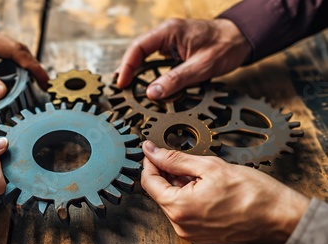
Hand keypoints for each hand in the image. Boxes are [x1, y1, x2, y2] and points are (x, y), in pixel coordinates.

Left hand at [0, 22, 48, 98]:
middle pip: (17, 51)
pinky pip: (0, 57)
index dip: (32, 66)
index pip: (15, 51)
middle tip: (42, 87)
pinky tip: (11, 81)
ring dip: (22, 68)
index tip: (44, 81)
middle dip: (32, 68)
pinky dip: (10, 69)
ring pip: (10, 54)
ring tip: (31, 86)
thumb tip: (1, 91)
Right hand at [117, 18, 251, 98]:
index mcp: (169, 31)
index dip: (127, 66)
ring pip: (144, 56)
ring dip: (136, 71)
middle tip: (122, 89)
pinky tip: (146, 83)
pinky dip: (148, 71)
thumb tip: (152, 93)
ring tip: (129, 88)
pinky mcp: (174, 48)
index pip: (138, 47)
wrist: (241, 39)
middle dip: (128, 70)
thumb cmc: (225, 47)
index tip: (122, 83)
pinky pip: (155, 59)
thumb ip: (175, 80)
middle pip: (137, 51)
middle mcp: (166, 33)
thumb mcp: (201, 67)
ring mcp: (169, 40)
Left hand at [141, 140, 309, 243]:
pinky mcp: (200, 235)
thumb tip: (152, 151)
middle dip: (166, 173)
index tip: (154, 150)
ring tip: (200, 174)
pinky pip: (185, 213)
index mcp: (179, 208)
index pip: (149, 182)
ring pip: (172, 202)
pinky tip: (204, 187)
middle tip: (181, 159)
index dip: (150, 162)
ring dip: (178, 185)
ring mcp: (191, 233)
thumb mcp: (209, 166)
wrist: (279, 216)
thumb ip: (175, 159)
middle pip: (159, 193)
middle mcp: (181, 225)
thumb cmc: (252, 192)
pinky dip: (188, 197)